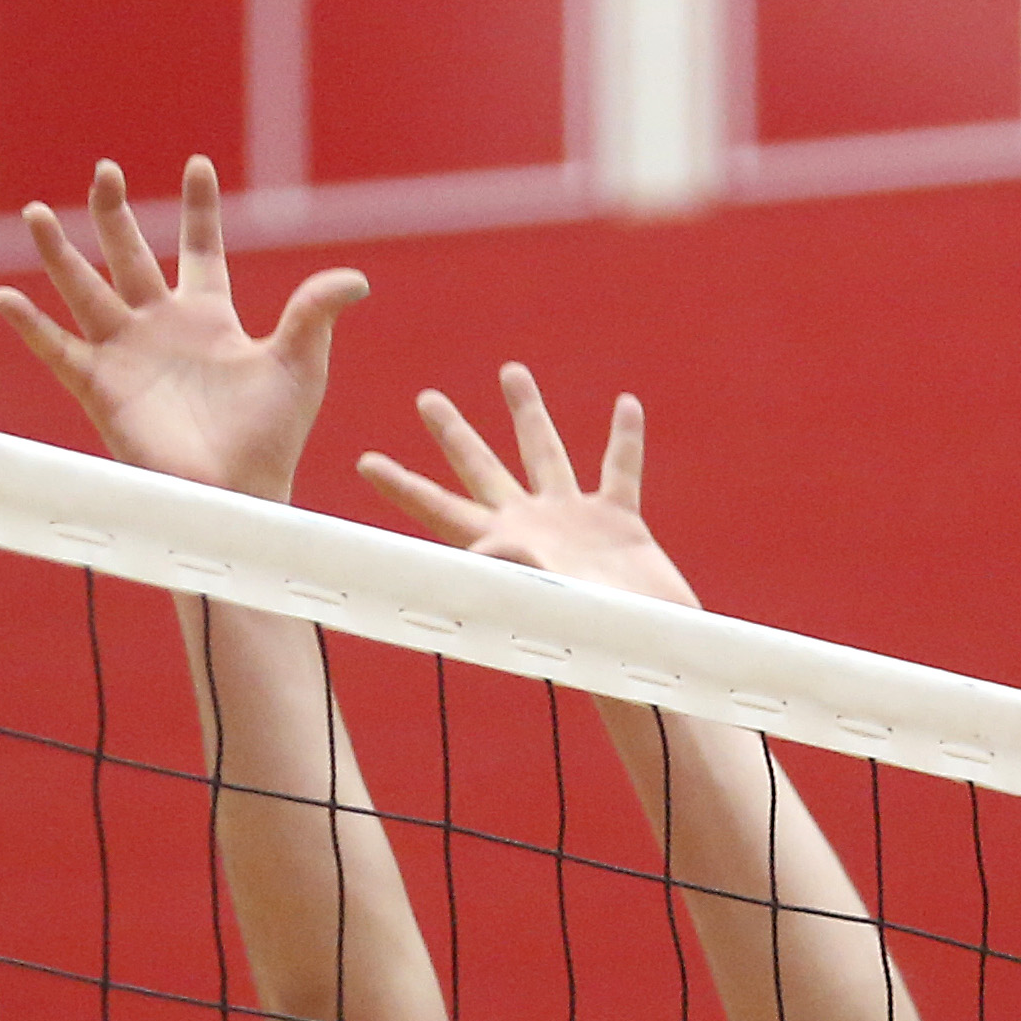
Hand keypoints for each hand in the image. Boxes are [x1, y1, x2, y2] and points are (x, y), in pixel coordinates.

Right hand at [0, 158, 366, 501]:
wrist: (238, 493)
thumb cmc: (272, 438)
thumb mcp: (300, 366)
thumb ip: (315, 315)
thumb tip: (356, 279)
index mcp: (210, 318)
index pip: (201, 250)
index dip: (200, 211)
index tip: (198, 165)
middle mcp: (161, 328)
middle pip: (130, 256)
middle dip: (115, 214)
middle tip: (105, 169)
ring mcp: (126, 355)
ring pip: (84, 290)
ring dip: (58, 253)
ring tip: (36, 212)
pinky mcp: (101, 388)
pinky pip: (58, 350)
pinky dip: (30, 325)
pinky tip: (4, 296)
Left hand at [358, 364, 692, 608]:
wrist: (654, 648)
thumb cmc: (596, 635)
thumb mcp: (547, 600)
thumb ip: (514, 572)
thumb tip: (479, 555)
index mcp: (502, 544)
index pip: (438, 508)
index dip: (402, 487)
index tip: (367, 463)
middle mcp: (531, 527)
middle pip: (482, 468)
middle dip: (454, 433)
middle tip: (427, 399)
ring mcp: (575, 521)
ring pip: (546, 453)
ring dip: (529, 413)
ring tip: (511, 372)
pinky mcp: (620, 522)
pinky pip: (619, 469)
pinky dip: (623, 438)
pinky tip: (626, 406)